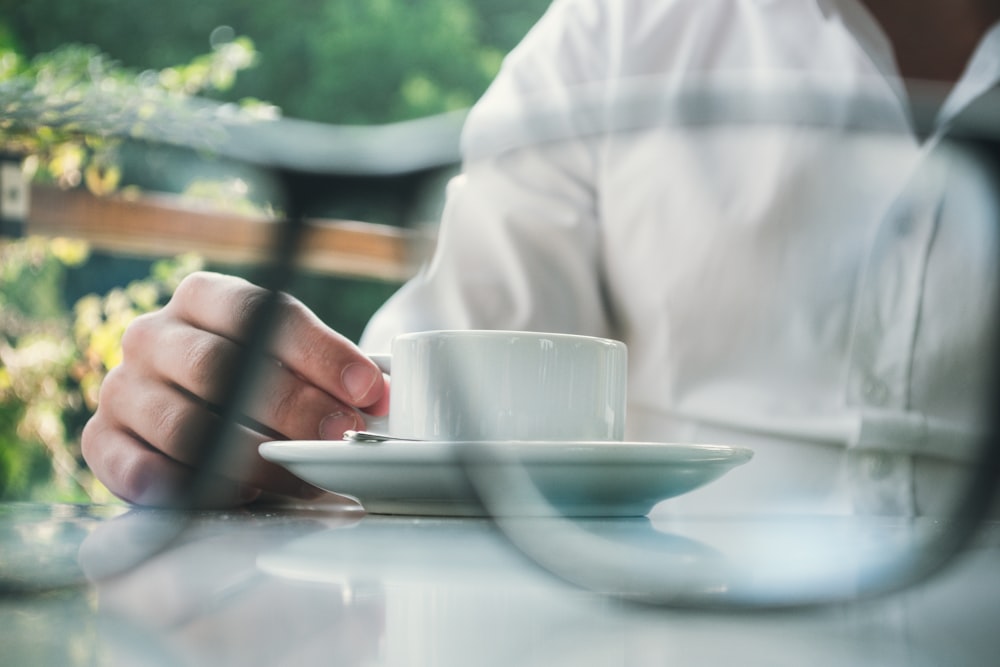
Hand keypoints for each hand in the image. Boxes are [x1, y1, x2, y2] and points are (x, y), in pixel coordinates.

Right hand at [82, 271, 388, 506]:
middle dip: (292, 407)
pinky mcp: (102, 440)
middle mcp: (153, 335)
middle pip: (221, 368)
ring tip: (303, 479)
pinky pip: (137, 468)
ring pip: (185, 425)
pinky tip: (232, 495)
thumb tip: (379, 394)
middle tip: (340, 434)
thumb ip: (327, 371)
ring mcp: (121, 387)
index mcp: (203, 297)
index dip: (319, 352)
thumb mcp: (288, 360)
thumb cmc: (252, 381)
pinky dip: (188, 486)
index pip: (261, 313)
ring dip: (253, 459)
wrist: (192, 412)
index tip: (367, 389)